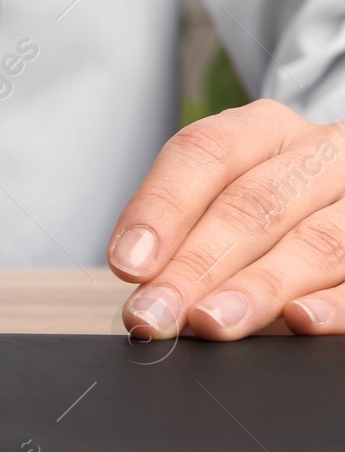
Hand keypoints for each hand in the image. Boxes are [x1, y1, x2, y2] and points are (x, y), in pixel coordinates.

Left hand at [110, 99, 344, 339]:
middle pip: (254, 204)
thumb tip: (144, 285)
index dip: (162, 208)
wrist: (340, 200)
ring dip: (257, 288)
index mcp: (265, 130)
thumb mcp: (224, 197)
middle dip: (196, 266)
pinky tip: (299, 320)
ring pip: (315, 241)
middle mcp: (322, 154)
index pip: (206, 154)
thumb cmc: (268, 210)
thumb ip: (185, 233)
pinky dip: (334, 304)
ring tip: (211, 322)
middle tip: (156, 314)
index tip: (128, 264)